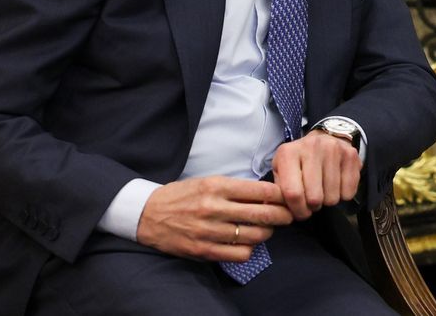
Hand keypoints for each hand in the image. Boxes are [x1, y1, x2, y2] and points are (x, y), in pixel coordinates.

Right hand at [137, 176, 292, 261]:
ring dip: (267, 233)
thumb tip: (269, 194)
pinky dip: (249, 250)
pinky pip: (239, 254)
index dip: (280, 195)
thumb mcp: (209, 182)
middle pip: (263, 214)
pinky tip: (246, 243)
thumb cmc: (183, 196)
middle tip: (288, 216)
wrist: (147, 214)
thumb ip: (237, 188)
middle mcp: (213, 207)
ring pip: (254, 235)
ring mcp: (208, 231)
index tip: (287, 197)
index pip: (261, 190)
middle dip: (283, 215)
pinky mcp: (203, 250)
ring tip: (266, 229)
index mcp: (216, 186)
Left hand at [272, 129, 362, 220]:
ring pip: (332, 197)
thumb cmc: (299, 160)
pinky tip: (337, 186)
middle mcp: (312, 147)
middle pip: (314, 198)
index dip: (297, 210)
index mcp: (289, 153)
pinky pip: (349, 191)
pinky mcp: (351, 155)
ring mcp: (334, 149)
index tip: (300, 213)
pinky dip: (343, 195)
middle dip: (313, 207)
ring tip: (323, 192)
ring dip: (328, 201)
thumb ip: (277, 191)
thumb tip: (276, 211)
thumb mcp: (281, 170)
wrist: (325, 138)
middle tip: (312, 202)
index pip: (293, 193)